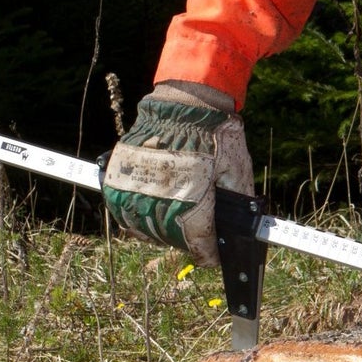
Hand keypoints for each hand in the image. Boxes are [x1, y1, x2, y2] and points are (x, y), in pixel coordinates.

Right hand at [103, 81, 255, 267]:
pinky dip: (132, 220)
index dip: (207, 255)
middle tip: (197, 241)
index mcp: (193, 196)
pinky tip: (146, 219)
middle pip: (171, 237)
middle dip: (186, 244)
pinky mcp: (121, 173)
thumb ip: (239, 206)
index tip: (212, 258)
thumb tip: (241, 233)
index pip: (198, 241)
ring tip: (174, 230)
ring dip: (160, 235)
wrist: (187, 102)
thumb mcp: (238, 172)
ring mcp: (137, 183)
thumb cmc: (217, 135)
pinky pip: (120, 210)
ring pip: (144, 228)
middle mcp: (161, 194)